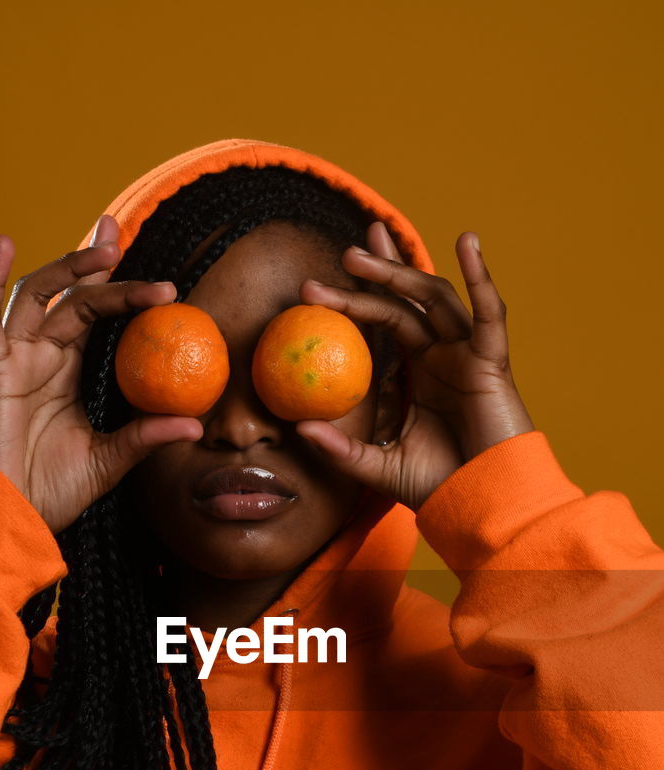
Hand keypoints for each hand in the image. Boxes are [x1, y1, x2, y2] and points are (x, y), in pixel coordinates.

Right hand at [0, 213, 202, 534]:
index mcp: (67, 373)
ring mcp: (14, 360)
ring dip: (68, 267)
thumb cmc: (51, 493)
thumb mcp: (109, 462)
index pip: (96, 316)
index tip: (157, 274)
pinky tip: (3, 246)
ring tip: (104, 249)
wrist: (10, 517)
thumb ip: (145, 438)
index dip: (118, 287)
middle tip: (122, 234)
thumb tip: (197, 426)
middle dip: (96, 264)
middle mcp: (41, 358)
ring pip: (37, 296)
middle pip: (72, 297)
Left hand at [295, 221, 535, 511]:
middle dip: (376, 272)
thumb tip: (297, 429)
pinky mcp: (493, 362)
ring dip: (400, 273)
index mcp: (421, 371)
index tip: (315, 286)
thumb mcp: (378, 467)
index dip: (359, 295)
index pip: (386, 321)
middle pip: (407, 300)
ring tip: (359, 255)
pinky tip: (467, 241)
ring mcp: (469, 354)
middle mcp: (444, 355)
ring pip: (434, 299)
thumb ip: (340, 449)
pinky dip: (481, 278)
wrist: (484, 505)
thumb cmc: (439, 487)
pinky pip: (488, 314)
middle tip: (340, 254)